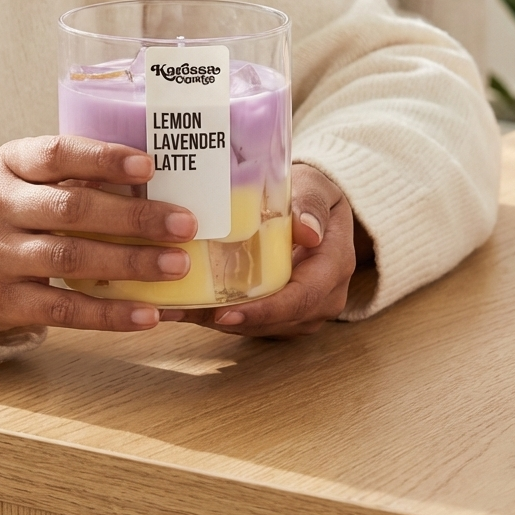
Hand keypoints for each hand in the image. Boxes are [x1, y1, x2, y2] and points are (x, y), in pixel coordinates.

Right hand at [0, 136, 195, 337]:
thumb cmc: (10, 210)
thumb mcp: (26, 179)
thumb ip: (75, 178)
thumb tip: (154, 183)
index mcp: (9, 164)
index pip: (57, 154)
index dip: (104, 158)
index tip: (149, 166)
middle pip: (72, 209)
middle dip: (134, 218)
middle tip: (184, 224)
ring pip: (70, 259)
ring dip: (130, 263)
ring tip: (177, 265)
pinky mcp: (3, 302)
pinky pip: (63, 309)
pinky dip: (109, 314)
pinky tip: (147, 315)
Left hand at [163, 164, 363, 337]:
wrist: (317, 206)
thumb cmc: (313, 193)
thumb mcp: (315, 188)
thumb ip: (311, 206)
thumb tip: (309, 232)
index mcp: (335, 265)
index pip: (301, 298)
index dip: (263, 310)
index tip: (225, 313)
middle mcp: (325, 295)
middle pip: (278, 320)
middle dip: (233, 321)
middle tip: (187, 313)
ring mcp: (308, 308)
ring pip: (264, 327)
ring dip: (223, 323)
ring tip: (180, 311)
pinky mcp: (288, 312)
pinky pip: (258, 322)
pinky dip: (226, 317)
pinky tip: (191, 307)